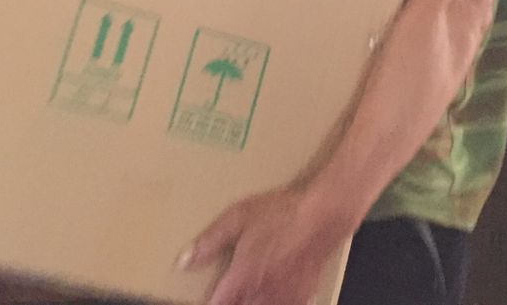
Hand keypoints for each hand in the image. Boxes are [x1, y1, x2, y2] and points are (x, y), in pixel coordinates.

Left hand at [181, 185, 349, 304]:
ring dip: (250, 303)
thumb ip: (210, 241)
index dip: (208, 303)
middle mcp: (262, 294)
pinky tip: (270, 295)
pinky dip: (273, 302)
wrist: (324, 214)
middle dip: (231, 302)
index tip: (202, 297)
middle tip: (227, 291)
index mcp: (242, 277)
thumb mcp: (238, 217)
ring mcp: (285, 299)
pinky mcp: (303, 297)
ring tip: (245, 293)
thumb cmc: (279, 212)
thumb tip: (182, 262)